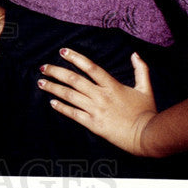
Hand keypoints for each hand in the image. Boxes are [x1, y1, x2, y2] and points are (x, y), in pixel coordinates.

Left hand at [37, 48, 157, 156]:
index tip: (62, 51)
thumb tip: (135, 54)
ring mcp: (96, 110)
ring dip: (54, 88)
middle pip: (74, 80)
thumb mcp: (145, 88)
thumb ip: (141, 70)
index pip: (90, 67)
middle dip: (56, 72)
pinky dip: (61, 108)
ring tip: (41, 82)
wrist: (146, 136)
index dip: (75, 58)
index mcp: (112, 86)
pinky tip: (52, 102)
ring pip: (70, 96)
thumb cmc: (146, 112)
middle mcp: (101, 96)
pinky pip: (73, 114)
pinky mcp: (93, 124)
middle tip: (43, 67)